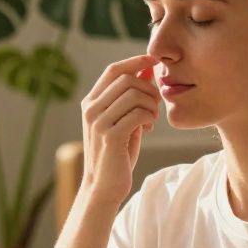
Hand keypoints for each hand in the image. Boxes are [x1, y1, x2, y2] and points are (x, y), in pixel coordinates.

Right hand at [79, 54, 159, 206]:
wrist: (104, 186)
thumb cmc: (117, 152)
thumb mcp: (124, 120)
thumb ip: (132, 97)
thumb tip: (147, 69)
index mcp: (91, 102)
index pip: (113, 70)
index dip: (135, 61)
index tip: (154, 61)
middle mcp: (91, 109)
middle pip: (126, 79)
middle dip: (148, 88)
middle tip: (156, 105)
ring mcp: (98, 122)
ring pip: (133, 94)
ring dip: (150, 104)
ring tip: (152, 119)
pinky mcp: (110, 136)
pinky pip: (137, 113)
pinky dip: (149, 117)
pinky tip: (148, 128)